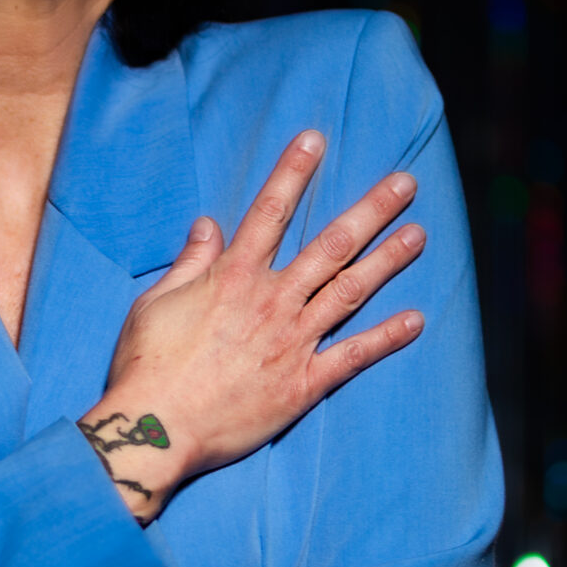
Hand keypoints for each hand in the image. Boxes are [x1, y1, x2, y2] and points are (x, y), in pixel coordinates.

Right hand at [78, 131, 425, 521]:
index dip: (293, 172)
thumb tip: (207, 224)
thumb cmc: (147, 366)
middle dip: (370, 210)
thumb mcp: (156, 302)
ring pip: (350, 291)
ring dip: (387, 261)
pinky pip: (352, 356)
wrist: (156, 427)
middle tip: (405, 183)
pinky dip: (385, 338)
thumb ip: (189, 262)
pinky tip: (415, 320)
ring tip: (419, 235)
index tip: (316, 140)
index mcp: (232, 277)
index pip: (270, 211)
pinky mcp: (302, 384)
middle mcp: (271, 301)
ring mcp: (291, 342)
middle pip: (330, 245)